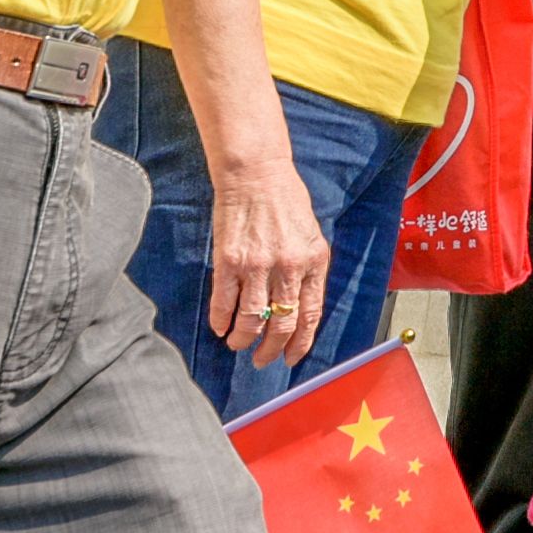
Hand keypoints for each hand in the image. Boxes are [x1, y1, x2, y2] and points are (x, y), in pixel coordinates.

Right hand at [206, 158, 333, 368]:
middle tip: (261, 360)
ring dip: (242, 340)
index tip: (290, 358)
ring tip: (237, 344)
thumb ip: (307, 269)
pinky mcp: (229, 261)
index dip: (300, 343)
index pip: (310, 315)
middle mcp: (288, 267)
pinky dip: (220, 321)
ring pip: (251, 321)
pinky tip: (219, 327)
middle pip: (281, 325)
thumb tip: (299, 307)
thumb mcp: (310, 234)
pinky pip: (224, 303)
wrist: (256, 172)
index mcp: (313, 261)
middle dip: (270, 351)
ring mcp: (258, 265)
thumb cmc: (285, 200)